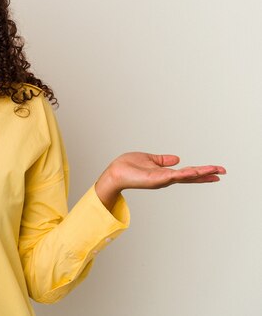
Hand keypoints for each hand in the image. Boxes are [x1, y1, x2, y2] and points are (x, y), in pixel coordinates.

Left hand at [95, 152, 225, 209]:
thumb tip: (177, 159)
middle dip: (207, 174)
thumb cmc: (128, 166)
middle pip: (191, 177)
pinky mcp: (155, 179)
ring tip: (215, 171)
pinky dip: (184, 174)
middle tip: (223, 172)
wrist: (114, 172)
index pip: (188, 173)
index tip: (216, 171)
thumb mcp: (149, 159)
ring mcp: (161, 180)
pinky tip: (194, 172)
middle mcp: (166, 178)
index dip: (202, 172)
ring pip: (185, 176)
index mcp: (165, 173)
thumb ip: (163, 160)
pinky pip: (172, 176)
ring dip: (200, 173)